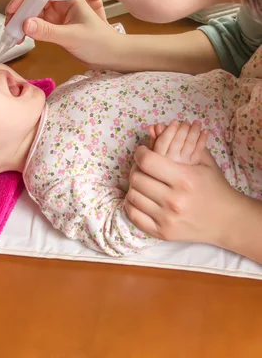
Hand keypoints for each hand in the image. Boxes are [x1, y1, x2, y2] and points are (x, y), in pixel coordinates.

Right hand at [5, 0, 119, 68]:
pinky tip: (21, 37)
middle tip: (9, 25)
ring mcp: (57, 16)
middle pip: (34, 0)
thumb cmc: (99, 42)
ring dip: (21, 21)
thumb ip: (48, 30)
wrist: (112, 56)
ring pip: (33, 13)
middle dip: (19, 10)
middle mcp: (61, 4)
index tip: (13, 9)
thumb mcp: (72, 36)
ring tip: (12, 34)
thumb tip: (25, 24)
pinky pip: (37, 25)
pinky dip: (27, 30)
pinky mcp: (55, 28)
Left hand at [125, 121, 237, 245]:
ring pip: (133, 196)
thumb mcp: (202, 161)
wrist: (228, 220)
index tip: (143, 152)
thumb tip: (154, 127)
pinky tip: (140, 197)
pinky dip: (132, 205)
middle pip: (137, 178)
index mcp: (184, 179)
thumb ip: (179, 142)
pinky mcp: (162, 233)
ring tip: (143, 181)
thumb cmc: (214, 187)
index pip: (147, 161)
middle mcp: (174, 200)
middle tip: (142, 167)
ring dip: (134, 186)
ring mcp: (167, 219)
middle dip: (137, 169)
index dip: (140, 153)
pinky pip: (134, 216)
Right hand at [147, 120, 207, 163]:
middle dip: (183, 129)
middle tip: (187, 122)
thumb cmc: (163, 166)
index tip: (175, 121)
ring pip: (189, 145)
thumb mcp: (155, 153)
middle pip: (177, 142)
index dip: (169, 130)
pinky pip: (199, 151)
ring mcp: (183, 165)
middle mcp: (171, 161)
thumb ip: (154, 139)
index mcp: (159, 157)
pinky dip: (202, 140)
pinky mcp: (194, 167)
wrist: (178, 184)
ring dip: (194, 132)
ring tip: (197, 123)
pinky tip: (205, 132)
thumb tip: (152, 127)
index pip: (163, 141)